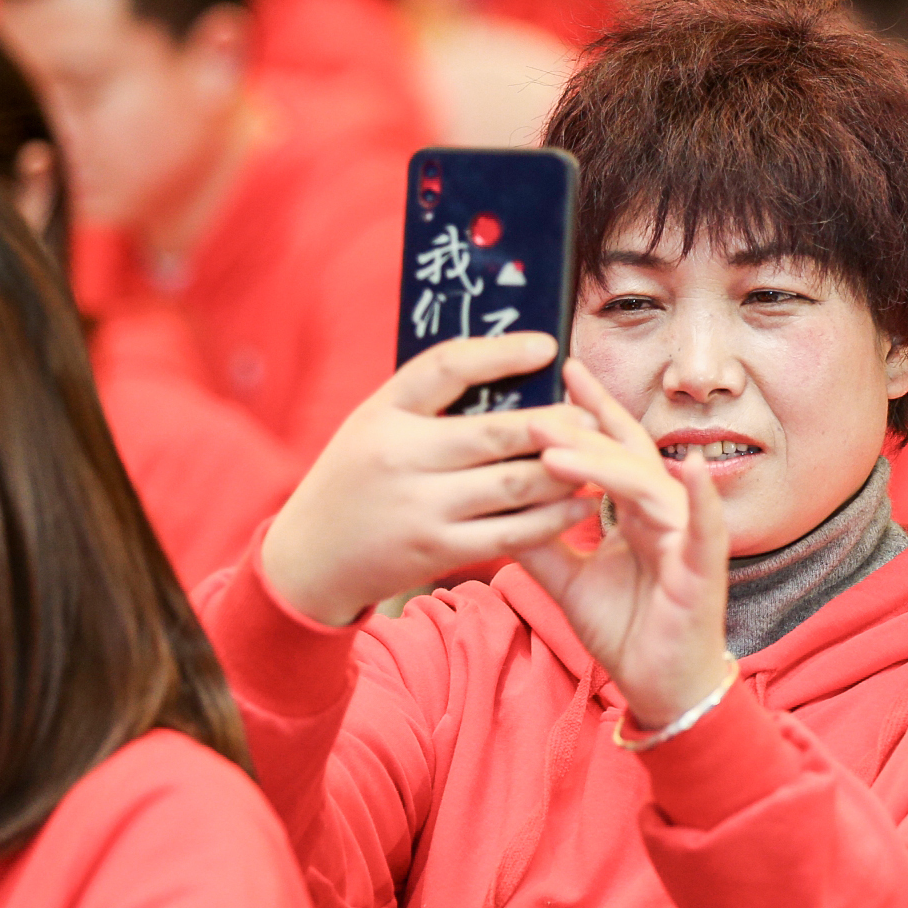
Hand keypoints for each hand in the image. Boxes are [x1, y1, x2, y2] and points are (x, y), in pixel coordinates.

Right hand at [261, 333, 597, 625]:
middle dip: (556, 423)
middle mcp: (401, 457)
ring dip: (563, 471)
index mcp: (384, 412)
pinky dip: (550, 519)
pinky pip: (510, 535)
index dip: (500, 352)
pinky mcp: (437, 551)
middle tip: (594, 415)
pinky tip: (577, 505)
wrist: (309, 560)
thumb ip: (428, 402)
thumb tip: (508, 370)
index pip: (446, 366)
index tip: (547, 346)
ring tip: (598, 457)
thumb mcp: (374, 424)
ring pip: (514, 486)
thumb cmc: (354, 480)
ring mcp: (421, 508)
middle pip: (496, 433)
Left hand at [515, 360, 732, 729]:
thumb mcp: (567, 579)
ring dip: (604, 464)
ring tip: (554, 451)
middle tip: (546, 402)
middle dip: (588, 427)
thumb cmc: (625, 628)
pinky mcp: (703, 568)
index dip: (593, 410)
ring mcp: (687, 537)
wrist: (660, 686)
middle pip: (627, 456)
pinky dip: (702, 499)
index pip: (615, 448)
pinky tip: (690, 469)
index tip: (564, 372)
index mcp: (636, 511)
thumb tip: (499, 504)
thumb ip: (539, 541)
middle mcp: (665, 513)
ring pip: (647, 484)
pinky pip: (705, 527)